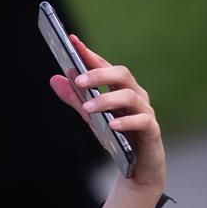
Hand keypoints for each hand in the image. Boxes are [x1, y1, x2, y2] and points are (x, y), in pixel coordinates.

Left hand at [48, 34, 166, 191]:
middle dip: (99, 74)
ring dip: (107, 100)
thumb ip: (75, 99)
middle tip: (78, 81)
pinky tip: (111, 125)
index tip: (72, 41)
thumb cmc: (117, 136)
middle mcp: (135, 95)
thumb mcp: (91, 117)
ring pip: (131, 96)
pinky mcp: (151, 130)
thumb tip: (55, 79)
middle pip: (121, 74)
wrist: (138, 167)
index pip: (104, 66)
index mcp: (120, 88)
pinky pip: (143, 121)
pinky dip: (126, 121)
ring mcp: (145, 112)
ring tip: (88, 108)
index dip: (89, 53)